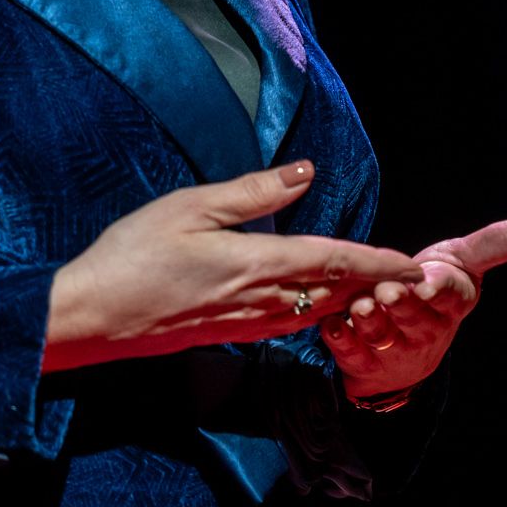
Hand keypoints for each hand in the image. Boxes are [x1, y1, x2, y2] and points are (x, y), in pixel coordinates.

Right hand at [42, 161, 425, 372]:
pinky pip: (290, 323)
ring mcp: (246, 324)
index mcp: (256, 263)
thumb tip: (306, 172)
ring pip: (315, 311)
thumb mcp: (192, 206)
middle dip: (376, 283)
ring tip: (378, 284)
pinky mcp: (231, 334)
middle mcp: (261, 300)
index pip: (334, 261)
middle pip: (335, 292)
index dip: (379, 260)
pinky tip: (318, 300)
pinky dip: (317, 309)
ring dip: (349, 297)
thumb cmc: (133, 254)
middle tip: (412, 275)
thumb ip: (254, 192)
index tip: (414, 261)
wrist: (92, 318)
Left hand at [322, 217, 506, 401]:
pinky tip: (333, 324)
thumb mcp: (462, 264)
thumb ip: (494, 245)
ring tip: (363, 306)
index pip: (450, 295)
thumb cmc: (433, 291)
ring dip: (370, 321)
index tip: (427, 282)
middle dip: (401, 304)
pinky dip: (339, 338)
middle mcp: (425, 330)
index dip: (438, 289)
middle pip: (413, 317)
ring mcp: (393, 349)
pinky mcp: (361, 362)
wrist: (400, 347)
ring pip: (381, 335)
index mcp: (452, 303)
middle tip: (388, 291)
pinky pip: (348, 351)